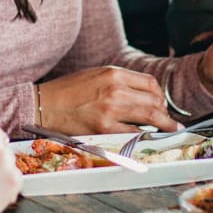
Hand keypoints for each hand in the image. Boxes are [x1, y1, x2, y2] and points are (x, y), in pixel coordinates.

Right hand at [39, 67, 179, 134]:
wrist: (43, 106)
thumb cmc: (68, 92)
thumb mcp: (96, 76)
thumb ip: (119, 82)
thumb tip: (143, 96)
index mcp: (113, 73)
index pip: (150, 83)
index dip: (160, 96)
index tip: (162, 105)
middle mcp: (115, 89)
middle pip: (154, 100)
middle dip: (165, 113)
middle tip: (169, 122)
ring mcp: (111, 109)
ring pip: (150, 116)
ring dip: (163, 125)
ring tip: (168, 130)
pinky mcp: (104, 128)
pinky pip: (133, 133)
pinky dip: (144, 136)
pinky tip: (147, 139)